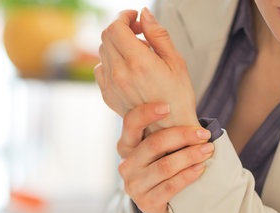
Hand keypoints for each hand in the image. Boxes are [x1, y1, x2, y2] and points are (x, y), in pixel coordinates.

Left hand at [95, 8, 198, 129]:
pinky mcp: (108, 96)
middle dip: (121, 28)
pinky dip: (111, 62)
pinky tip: (128, 68)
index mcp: (138, 63)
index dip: (123, 17)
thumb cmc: (179, 97)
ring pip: (102, 52)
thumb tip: (144, 14)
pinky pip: (100, 69)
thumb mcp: (176, 61)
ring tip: (138, 52)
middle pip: (106, 37)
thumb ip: (157, 35)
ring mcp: (111, 87)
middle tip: (139, 32)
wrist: (171, 130)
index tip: (135, 18)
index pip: (115, 28)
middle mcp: (120, 75)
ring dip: (116, 45)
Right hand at [118, 103, 212, 212]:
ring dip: (190, 156)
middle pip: (154, 144)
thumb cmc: (162, 167)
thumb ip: (165, 133)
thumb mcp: (157, 150)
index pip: (130, 124)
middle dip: (182, 136)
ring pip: (165, 166)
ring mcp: (134, 186)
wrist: (159, 204)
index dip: (146, 113)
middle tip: (203, 134)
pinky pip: (170, 186)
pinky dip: (188, 175)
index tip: (167, 106)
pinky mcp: (146, 203)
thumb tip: (193, 119)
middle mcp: (126, 165)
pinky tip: (200, 168)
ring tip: (207, 150)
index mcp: (126, 146)